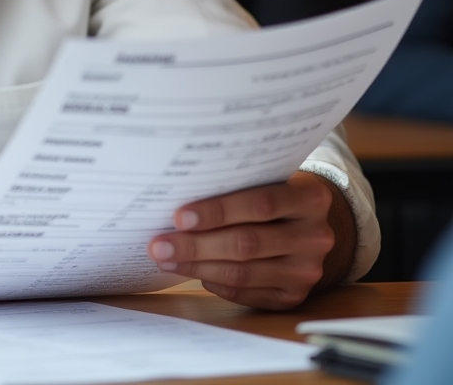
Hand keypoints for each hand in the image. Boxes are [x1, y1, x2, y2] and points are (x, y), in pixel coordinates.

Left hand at [147, 171, 353, 308]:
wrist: (308, 223)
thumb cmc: (272, 192)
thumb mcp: (265, 179)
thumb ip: (235, 184)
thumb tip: (174, 196)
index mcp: (310, 198)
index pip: (260, 204)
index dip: (217, 211)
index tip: (178, 217)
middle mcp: (315, 236)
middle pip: (248, 243)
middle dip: (197, 245)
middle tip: (159, 244)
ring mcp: (307, 270)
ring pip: (244, 272)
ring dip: (198, 267)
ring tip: (166, 259)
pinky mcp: (295, 296)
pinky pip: (248, 293)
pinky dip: (216, 284)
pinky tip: (194, 272)